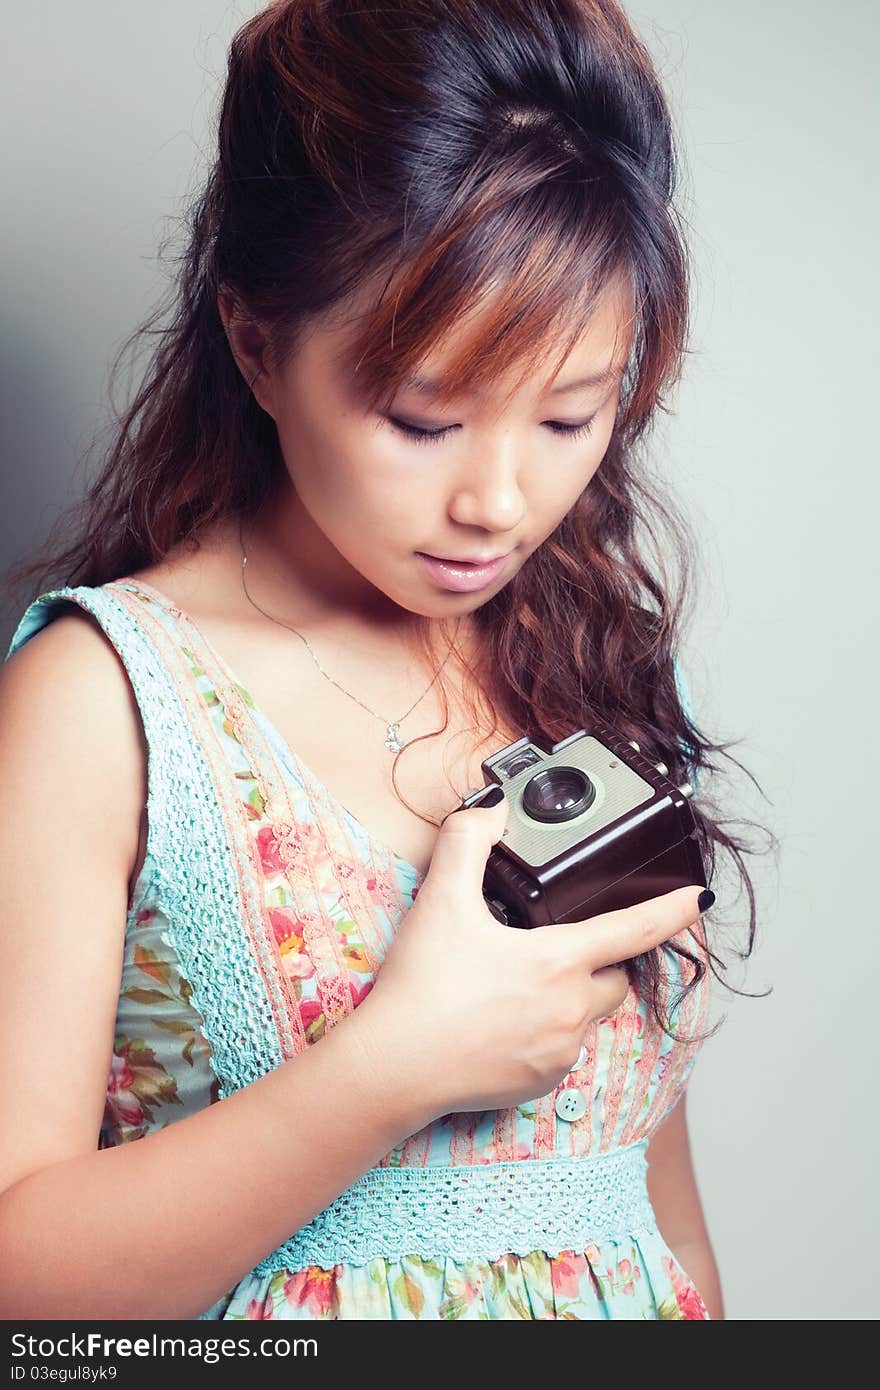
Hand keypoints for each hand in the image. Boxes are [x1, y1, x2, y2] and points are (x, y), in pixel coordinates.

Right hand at [352, 788, 707, 1118]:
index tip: (702, 897)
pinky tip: (504, 1022)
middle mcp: (571, 1010)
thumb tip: (491, 808)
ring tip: (515, 986)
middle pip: (615, 976)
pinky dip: (546, 1032)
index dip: (675, 910)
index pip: (636, 929)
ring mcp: (560, 1051)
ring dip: (569, 997)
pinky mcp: (542, 1082)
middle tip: (556, 946)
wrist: (395, 1067)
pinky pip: (562, 1049)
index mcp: (559, 961)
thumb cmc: (422, 988)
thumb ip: (467, 842)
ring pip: (587, 1015)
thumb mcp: (442, 901)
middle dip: (600, 960)